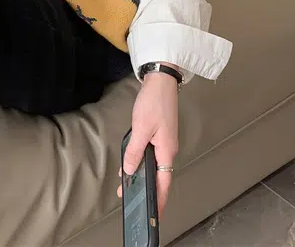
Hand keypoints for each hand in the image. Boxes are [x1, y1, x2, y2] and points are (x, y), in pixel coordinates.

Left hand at [117, 69, 178, 213]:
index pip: (164, 183)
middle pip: (158, 176)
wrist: (160, 81)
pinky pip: (150, 153)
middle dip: (146, 189)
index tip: (153, 213)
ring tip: (126, 184)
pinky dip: (140, 160)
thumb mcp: (141, 128)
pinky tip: (129, 162)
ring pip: (153, 164)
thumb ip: (135, 151)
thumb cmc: (154, 102)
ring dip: (141, 174)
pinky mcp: (159, 133)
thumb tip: (131, 170)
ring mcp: (164, 141)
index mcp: (166, 151)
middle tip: (130, 199)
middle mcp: (167, 149)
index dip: (159, 199)